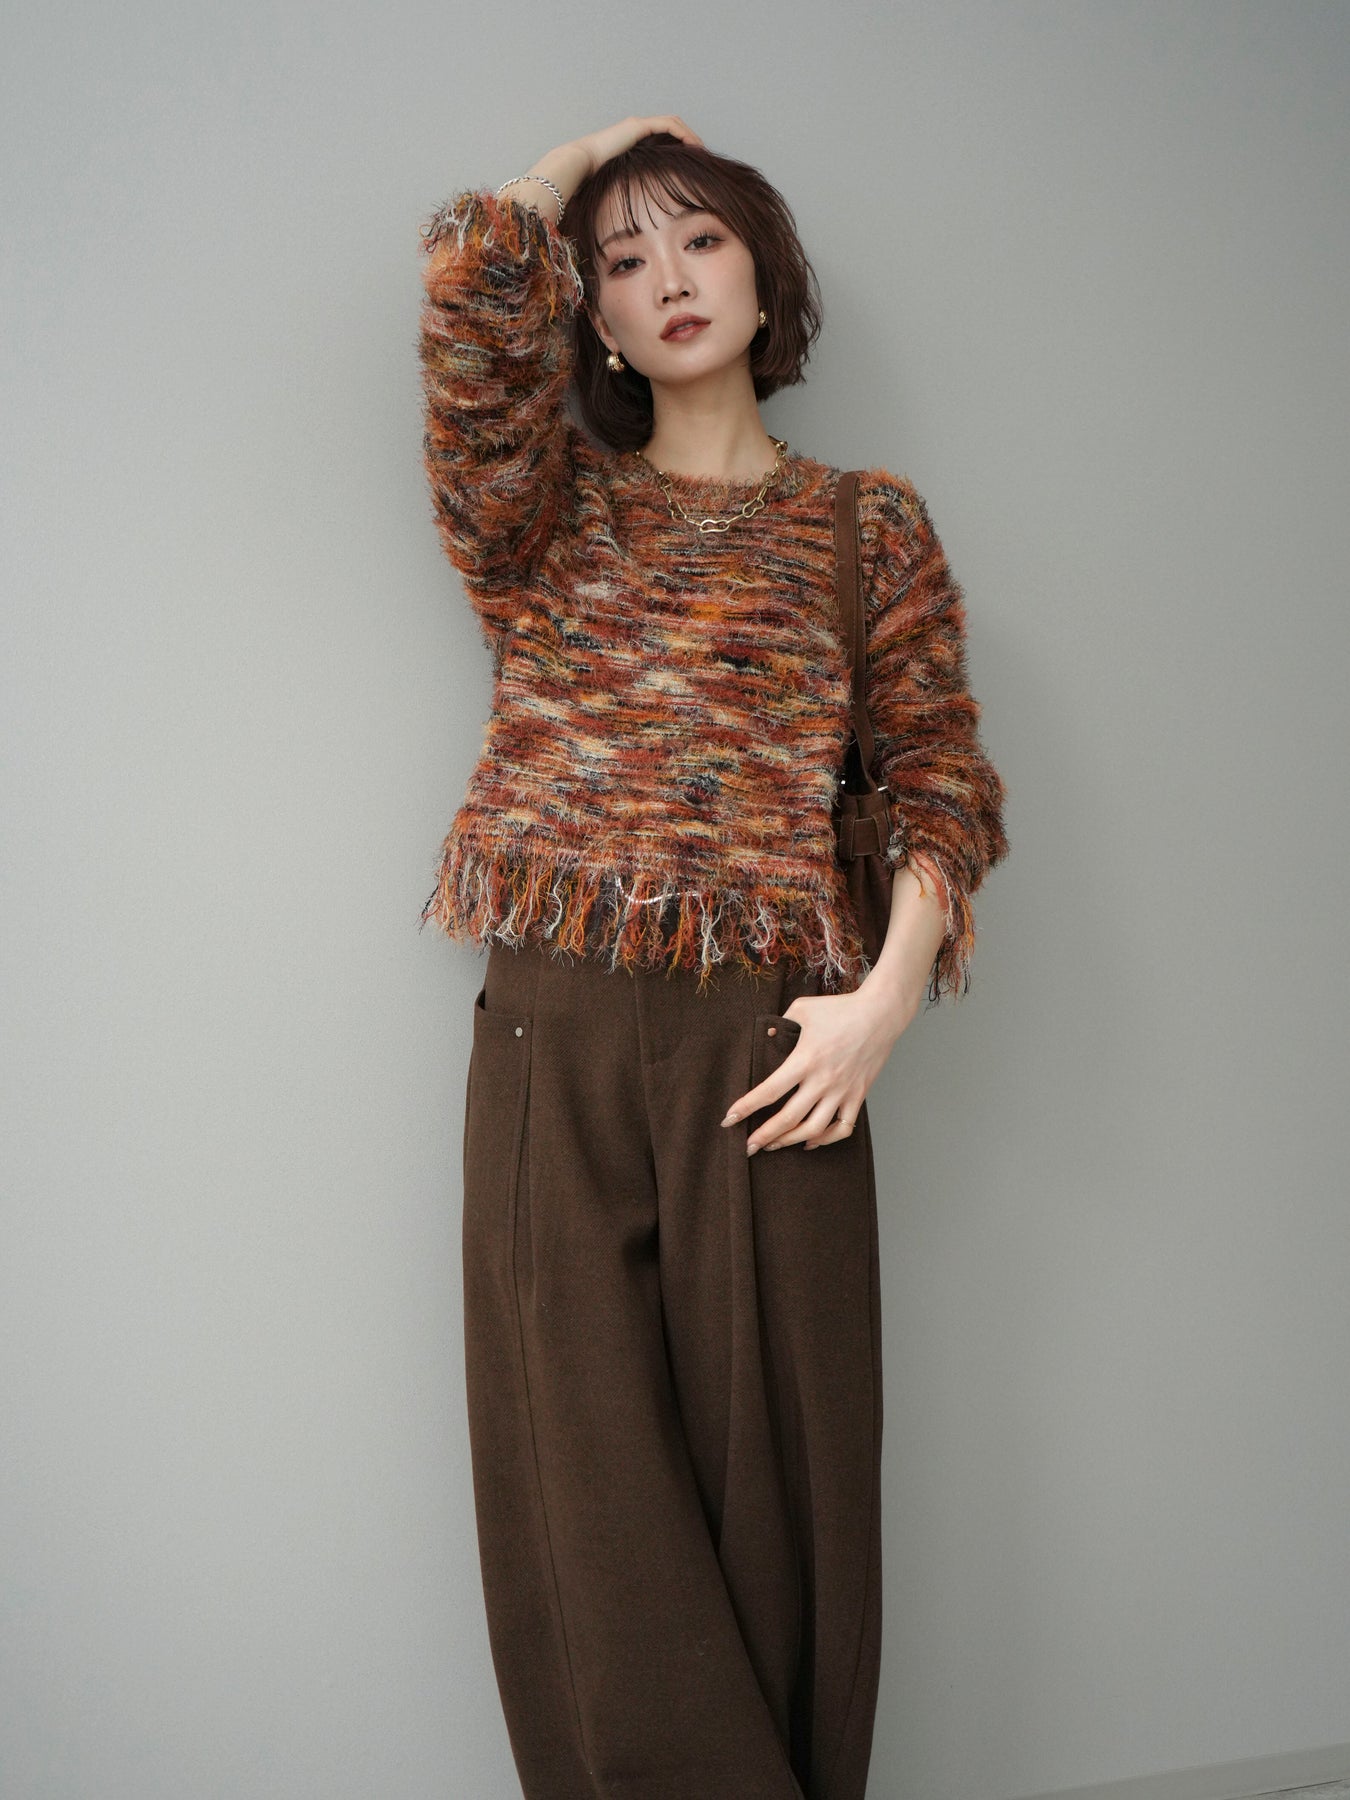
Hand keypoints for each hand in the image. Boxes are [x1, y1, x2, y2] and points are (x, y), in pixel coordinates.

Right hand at [574, 114, 705, 180]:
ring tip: (702, 150)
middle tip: (702, 155)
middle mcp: (636, 130)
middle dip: (688, 139)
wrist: (580, 164)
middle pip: (670, 128)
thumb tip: (630, 215)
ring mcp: (638, 126)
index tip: (691, 163)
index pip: (661, 138)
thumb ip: (626, 189)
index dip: (678, 147)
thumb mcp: (616, 185)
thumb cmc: (591, 179)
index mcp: (632, 142)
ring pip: (673, 124)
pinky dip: (683, 133)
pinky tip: (694, 146)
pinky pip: (668, 125)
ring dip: (689, 135)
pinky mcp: (639, 126)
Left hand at [719, 987, 913, 1153]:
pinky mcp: (858, 1096)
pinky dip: (825, 1140)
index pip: (769, 1091)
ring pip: (813, 1130)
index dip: (746, 1108)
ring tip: (773, 1146)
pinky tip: (810, 1142)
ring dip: (790, 1142)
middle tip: (747, 1147)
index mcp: (805, 1060)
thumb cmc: (840, 1009)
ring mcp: (842, 1091)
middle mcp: (823, 1081)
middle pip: (788, 1119)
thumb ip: (780, 1023)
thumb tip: (766, 1036)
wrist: (881, 1013)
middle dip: (763, 1137)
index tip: (729, 1120)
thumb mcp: (802, 1008)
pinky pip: (842, 1128)